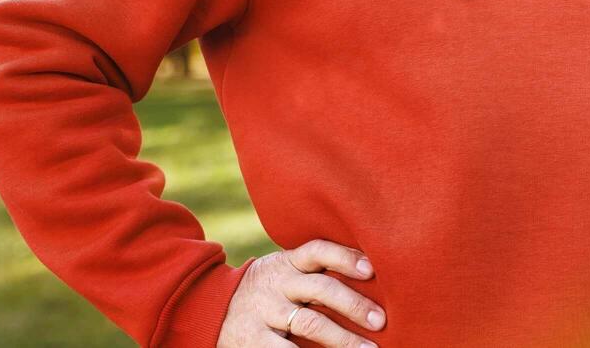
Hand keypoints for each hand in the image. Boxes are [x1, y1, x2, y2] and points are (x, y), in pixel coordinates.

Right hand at [216, 239, 387, 346]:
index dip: (345, 257)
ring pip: (310, 323)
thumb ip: (315, 273)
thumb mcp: (284, 272)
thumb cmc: (267, 291)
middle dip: (354, 305)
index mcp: (287, 263)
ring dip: (343, 339)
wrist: (209, 308)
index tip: (372, 270)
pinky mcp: (253, 339)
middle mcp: (277, 283)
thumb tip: (370, 275)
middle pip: (321, 289)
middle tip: (380, 321)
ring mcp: (264, 311)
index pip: (318, 251)